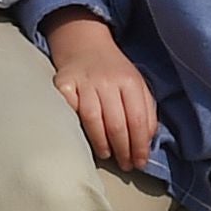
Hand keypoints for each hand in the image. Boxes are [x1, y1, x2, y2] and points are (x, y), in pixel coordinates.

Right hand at [45, 11, 158, 173]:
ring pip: (93, 120)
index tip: (139, 162)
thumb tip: (147, 142)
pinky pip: (70, 110)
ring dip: (101, 143)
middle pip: (117, 123)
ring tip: (106, 155)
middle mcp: (107, 81)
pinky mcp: (63, 84)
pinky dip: (75, 126)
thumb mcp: (137, 85)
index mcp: (130, 81)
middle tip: (125, 165)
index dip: (139, 145)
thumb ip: (146, 111)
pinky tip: (81, 138)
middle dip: (123, 150)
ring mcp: (84, 82)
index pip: (138, 119)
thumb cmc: (114, 72)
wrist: (85, 44)